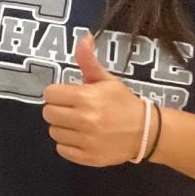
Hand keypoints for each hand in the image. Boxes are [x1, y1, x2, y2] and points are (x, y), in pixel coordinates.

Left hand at [42, 34, 144, 166]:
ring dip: (63, 128)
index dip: (58, 93)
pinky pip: (62, 150)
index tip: (69, 95)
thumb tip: (84, 37)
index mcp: (86, 97)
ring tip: (79, 124)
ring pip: (53, 132)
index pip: (50, 94)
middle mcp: (84, 119)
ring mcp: (86, 141)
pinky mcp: (89, 158)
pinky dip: (68, 145)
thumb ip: (88, 61)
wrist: (146, 132)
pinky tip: (82, 138)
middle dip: (58, 109)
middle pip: (48, 113)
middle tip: (73, 110)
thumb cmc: (122, 103)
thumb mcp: (106, 80)